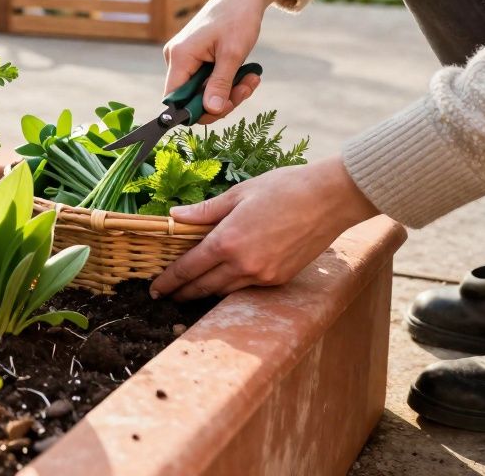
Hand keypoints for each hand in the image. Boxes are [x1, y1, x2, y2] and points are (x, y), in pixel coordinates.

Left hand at [150, 157, 378, 300]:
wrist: (329, 199)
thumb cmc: (283, 188)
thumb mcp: (238, 194)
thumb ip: (205, 211)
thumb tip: (175, 217)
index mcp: (227, 241)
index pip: (188, 268)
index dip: (169, 280)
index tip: (156, 288)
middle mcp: (242, 264)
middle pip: (202, 287)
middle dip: (181, 293)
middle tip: (166, 296)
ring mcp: (263, 275)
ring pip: (224, 291)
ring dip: (205, 292)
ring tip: (191, 290)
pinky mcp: (279, 279)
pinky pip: (247, 288)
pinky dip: (231, 286)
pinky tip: (224, 280)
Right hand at [163, 0, 292, 124]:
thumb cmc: (238, 18)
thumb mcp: (233, 54)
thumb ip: (220, 84)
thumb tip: (211, 111)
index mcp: (180, 56)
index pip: (175, 99)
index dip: (196, 110)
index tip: (225, 106)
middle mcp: (177, 59)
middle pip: (191, 99)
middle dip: (221, 100)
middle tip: (246, 89)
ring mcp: (185, 59)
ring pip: (203, 92)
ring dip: (229, 92)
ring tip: (251, 78)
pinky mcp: (195, 59)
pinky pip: (207, 82)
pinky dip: (228, 83)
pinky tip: (247, 74)